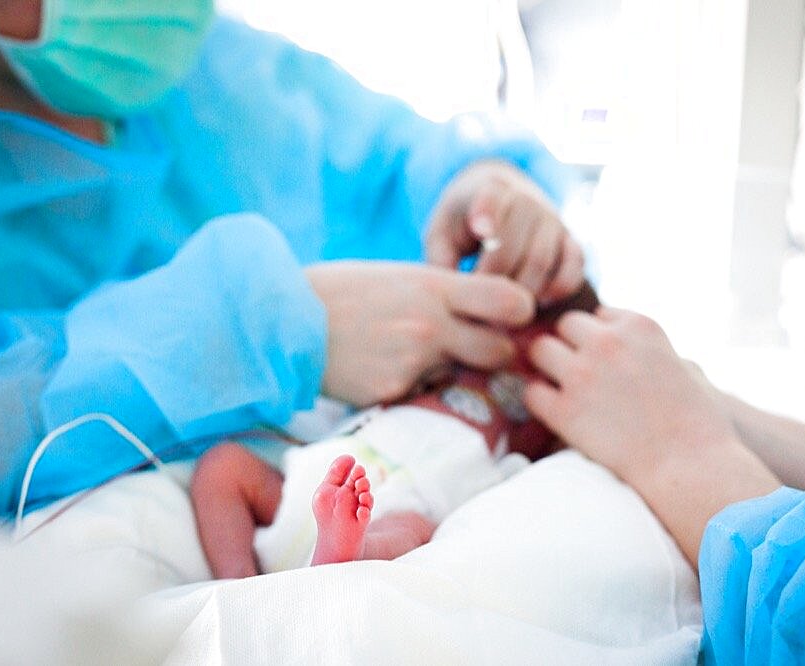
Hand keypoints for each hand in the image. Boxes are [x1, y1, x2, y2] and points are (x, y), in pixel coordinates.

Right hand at [305, 261, 532, 405]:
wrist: (284, 319)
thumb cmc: (346, 291)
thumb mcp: (402, 277)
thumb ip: (447, 294)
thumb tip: (492, 312)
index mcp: (435, 286)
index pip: (512, 301)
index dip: (520, 312)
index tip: (510, 316)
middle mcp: (431, 324)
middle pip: (501, 351)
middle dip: (497, 354)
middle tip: (478, 349)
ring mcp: (413, 361)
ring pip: (460, 376)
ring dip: (448, 370)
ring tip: (406, 352)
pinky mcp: (393, 391)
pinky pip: (422, 392)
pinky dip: (411, 385)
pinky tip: (381, 368)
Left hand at [424, 160, 584, 303]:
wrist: (504, 205)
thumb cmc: (464, 226)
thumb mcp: (442, 234)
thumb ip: (440, 259)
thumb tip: (452, 297)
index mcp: (490, 190)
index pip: (492, 197)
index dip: (488, 212)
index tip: (480, 231)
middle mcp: (527, 200)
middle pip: (514, 244)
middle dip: (494, 280)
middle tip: (477, 308)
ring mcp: (554, 221)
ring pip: (542, 261)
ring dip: (521, 293)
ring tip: (500, 315)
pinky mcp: (572, 242)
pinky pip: (573, 269)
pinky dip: (557, 291)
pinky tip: (536, 303)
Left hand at [523, 307, 736, 481]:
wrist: (692, 468)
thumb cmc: (696, 424)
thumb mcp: (682, 365)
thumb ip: (646, 349)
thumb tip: (620, 348)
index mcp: (639, 325)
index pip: (599, 316)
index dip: (599, 340)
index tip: (607, 365)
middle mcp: (607, 341)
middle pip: (565, 326)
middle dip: (569, 347)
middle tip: (578, 377)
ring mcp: (582, 373)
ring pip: (539, 349)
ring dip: (548, 368)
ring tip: (564, 392)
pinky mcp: (564, 410)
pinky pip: (531, 392)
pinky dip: (540, 402)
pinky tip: (558, 415)